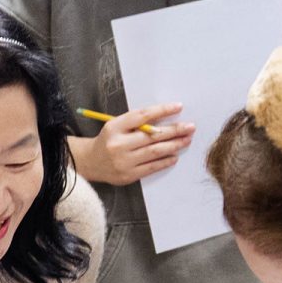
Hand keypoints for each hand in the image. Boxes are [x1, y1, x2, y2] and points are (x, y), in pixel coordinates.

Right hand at [72, 103, 194, 185]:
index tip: (178, 107)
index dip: (162, 110)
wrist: (90, 162)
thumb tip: (165, 119)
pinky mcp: (128, 175)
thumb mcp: (116, 125)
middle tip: (190, 127)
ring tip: (186, 139)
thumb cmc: (109, 140)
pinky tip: (175, 155)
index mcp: (114, 127)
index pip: (142, 116)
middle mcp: (118, 144)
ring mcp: (123, 161)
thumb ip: (136, 123)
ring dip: (174, 145)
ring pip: (154, 151)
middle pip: (152, 135)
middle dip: (174, 130)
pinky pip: (151, 167)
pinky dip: (165, 161)